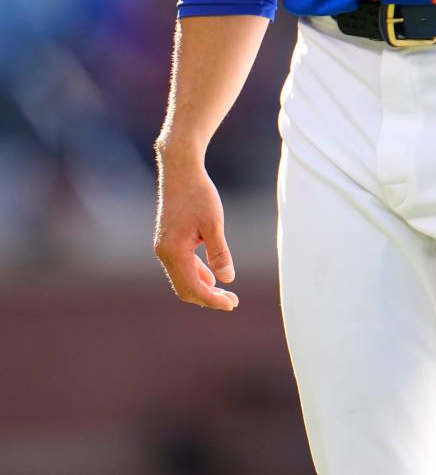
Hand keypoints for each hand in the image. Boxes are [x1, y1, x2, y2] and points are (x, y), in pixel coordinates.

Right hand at [154, 149, 237, 311]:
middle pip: (185, 288)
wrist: (180, 171)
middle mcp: (164, 253)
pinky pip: (181, 266)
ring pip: (182, 278)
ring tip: (225, 292)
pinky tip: (211, 276)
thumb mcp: (213, 224)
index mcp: (173, 252)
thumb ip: (219, 253)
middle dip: (208, 297)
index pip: (193, 288)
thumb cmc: (198, 194)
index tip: (232, 303)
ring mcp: (164, 247)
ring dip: (203, 287)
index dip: (212, 300)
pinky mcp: (168, 241)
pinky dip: (196, 274)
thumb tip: (227, 279)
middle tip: (232, 300)